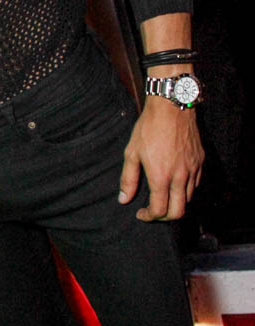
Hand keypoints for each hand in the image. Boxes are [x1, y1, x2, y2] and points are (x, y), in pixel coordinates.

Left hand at [118, 96, 203, 220]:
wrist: (171, 107)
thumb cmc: (149, 128)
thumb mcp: (132, 153)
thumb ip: (128, 179)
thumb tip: (124, 199)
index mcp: (161, 176)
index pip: (159, 210)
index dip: (148, 217)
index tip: (141, 214)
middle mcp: (180, 177)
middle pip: (178, 212)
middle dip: (165, 218)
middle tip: (153, 212)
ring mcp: (193, 169)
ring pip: (188, 199)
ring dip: (175, 204)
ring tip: (163, 197)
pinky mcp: (200, 161)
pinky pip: (195, 184)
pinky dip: (185, 190)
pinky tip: (174, 183)